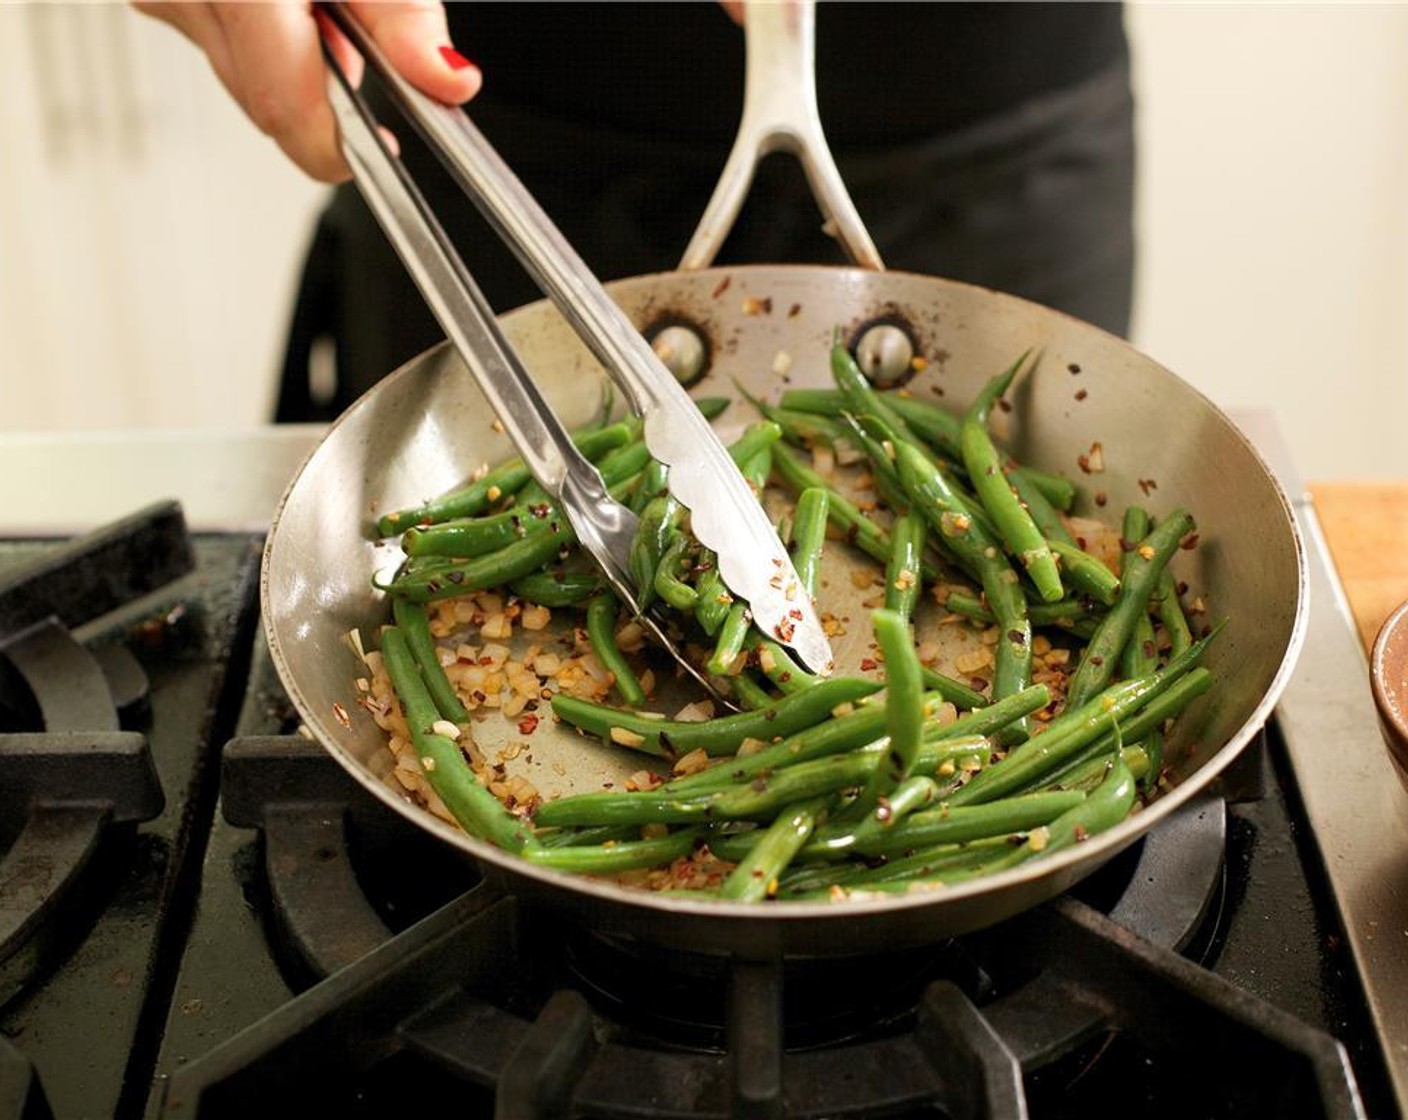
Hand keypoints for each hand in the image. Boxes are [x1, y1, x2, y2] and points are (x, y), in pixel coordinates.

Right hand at [133, 1, 481, 182]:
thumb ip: (403, 12)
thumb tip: (445, 81)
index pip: (286, 107)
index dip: (342, 145)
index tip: (386, 148)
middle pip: (269, 103)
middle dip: (329, 91)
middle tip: (358, 31)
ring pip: (248, 79)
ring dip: (299, 60)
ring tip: (323, 0)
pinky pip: (225, 44)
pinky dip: (269, 34)